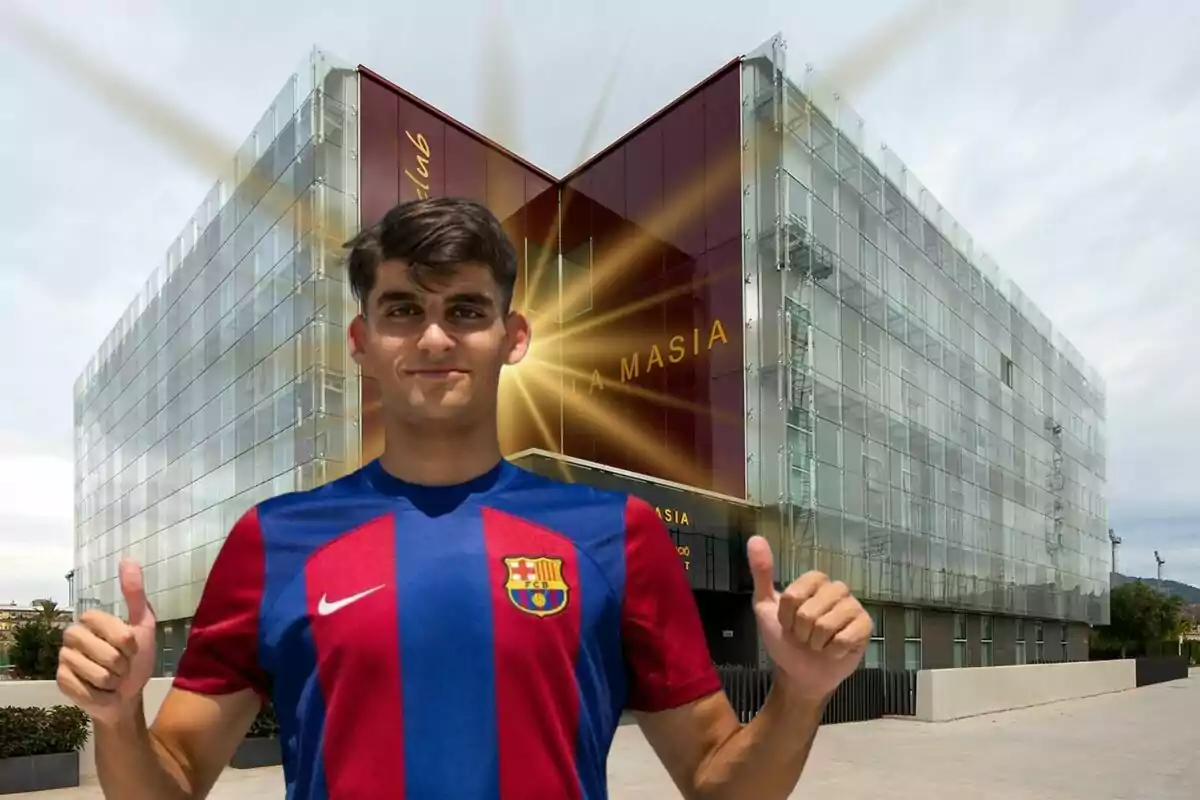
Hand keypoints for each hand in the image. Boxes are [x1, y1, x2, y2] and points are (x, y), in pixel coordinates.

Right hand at [57, 559, 157, 727]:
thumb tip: (128, 559)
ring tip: (111, 679)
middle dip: (123, 666)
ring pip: (98, 674)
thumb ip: (135, 594)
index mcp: (91, 619)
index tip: (131, 647)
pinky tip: (99, 691)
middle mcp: (72, 635)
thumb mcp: (143, 624)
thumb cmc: (136, 658)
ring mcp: (64, 659)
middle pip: (108, 654)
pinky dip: (101, 694)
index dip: (129, 644)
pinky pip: (86, 689)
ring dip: (113, 681)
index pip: (116, 631)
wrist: (126, 695)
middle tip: (121, 666)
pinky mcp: (60, 681)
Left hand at [748, 536, 871, 700]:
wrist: (799, 673)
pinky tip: (833, 651)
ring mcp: (853, 607)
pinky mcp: (866, 627)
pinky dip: (833, 651)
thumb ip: (762, 573)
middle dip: (801, 631)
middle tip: (803, 637)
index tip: (787, 624)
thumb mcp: (765, 606)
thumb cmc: (784, 639)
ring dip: (816, 643)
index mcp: (814, 581)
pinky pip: (845, 638)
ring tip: (817, 645)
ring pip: (826, 625)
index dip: (786, 615)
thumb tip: (755, 538)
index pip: (794, 595)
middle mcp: (836, 589)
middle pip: (809, 611)